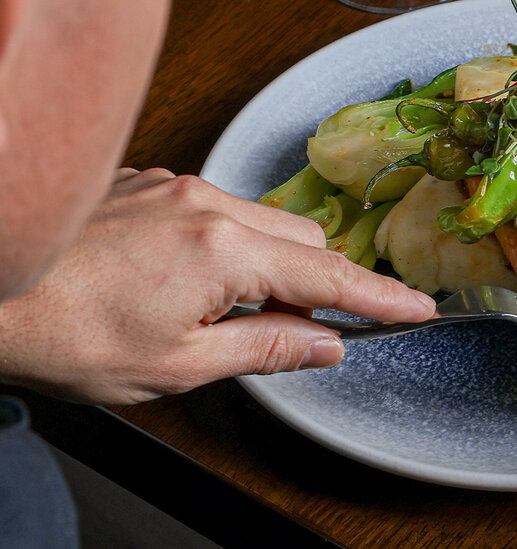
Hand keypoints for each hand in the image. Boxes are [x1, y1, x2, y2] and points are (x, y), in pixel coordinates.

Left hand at [0, 168, 435, 404]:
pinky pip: (215, 205)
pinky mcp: (146, 182)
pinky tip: (185, 279)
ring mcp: (173, 185)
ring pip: (259, 217)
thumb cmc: (67, 334)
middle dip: (317, 280)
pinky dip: (226, 241)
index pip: (328, 274)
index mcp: (223, 250)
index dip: (379, 297)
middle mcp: (205, 201)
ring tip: (227, 312)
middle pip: (302, 235)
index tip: (417, 308)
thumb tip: (325, 344)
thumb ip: (265, 346)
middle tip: (300, 330)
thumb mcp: (177, 366)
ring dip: (268, 261)